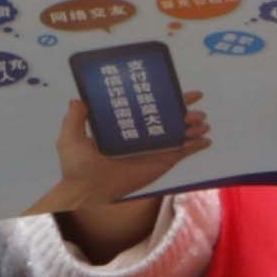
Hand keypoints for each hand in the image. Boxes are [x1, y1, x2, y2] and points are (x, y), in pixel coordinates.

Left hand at [33, 94, 211, 239]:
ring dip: (192, 126)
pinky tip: (205, 140)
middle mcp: (141, 136)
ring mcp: (153, 149)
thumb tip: (78, 99)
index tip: (173, 85)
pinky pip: (181, 153)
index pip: (145, 107)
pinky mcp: (160, 163)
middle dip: (183, 109)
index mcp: (123, 126)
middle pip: (167, 117)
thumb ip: (75, 118)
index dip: (160, 96)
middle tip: (196, 101)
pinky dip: (195, 147)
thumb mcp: (70, 138)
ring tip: (202, 121)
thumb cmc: (78, 166)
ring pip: (178, 133)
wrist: (87, 191)